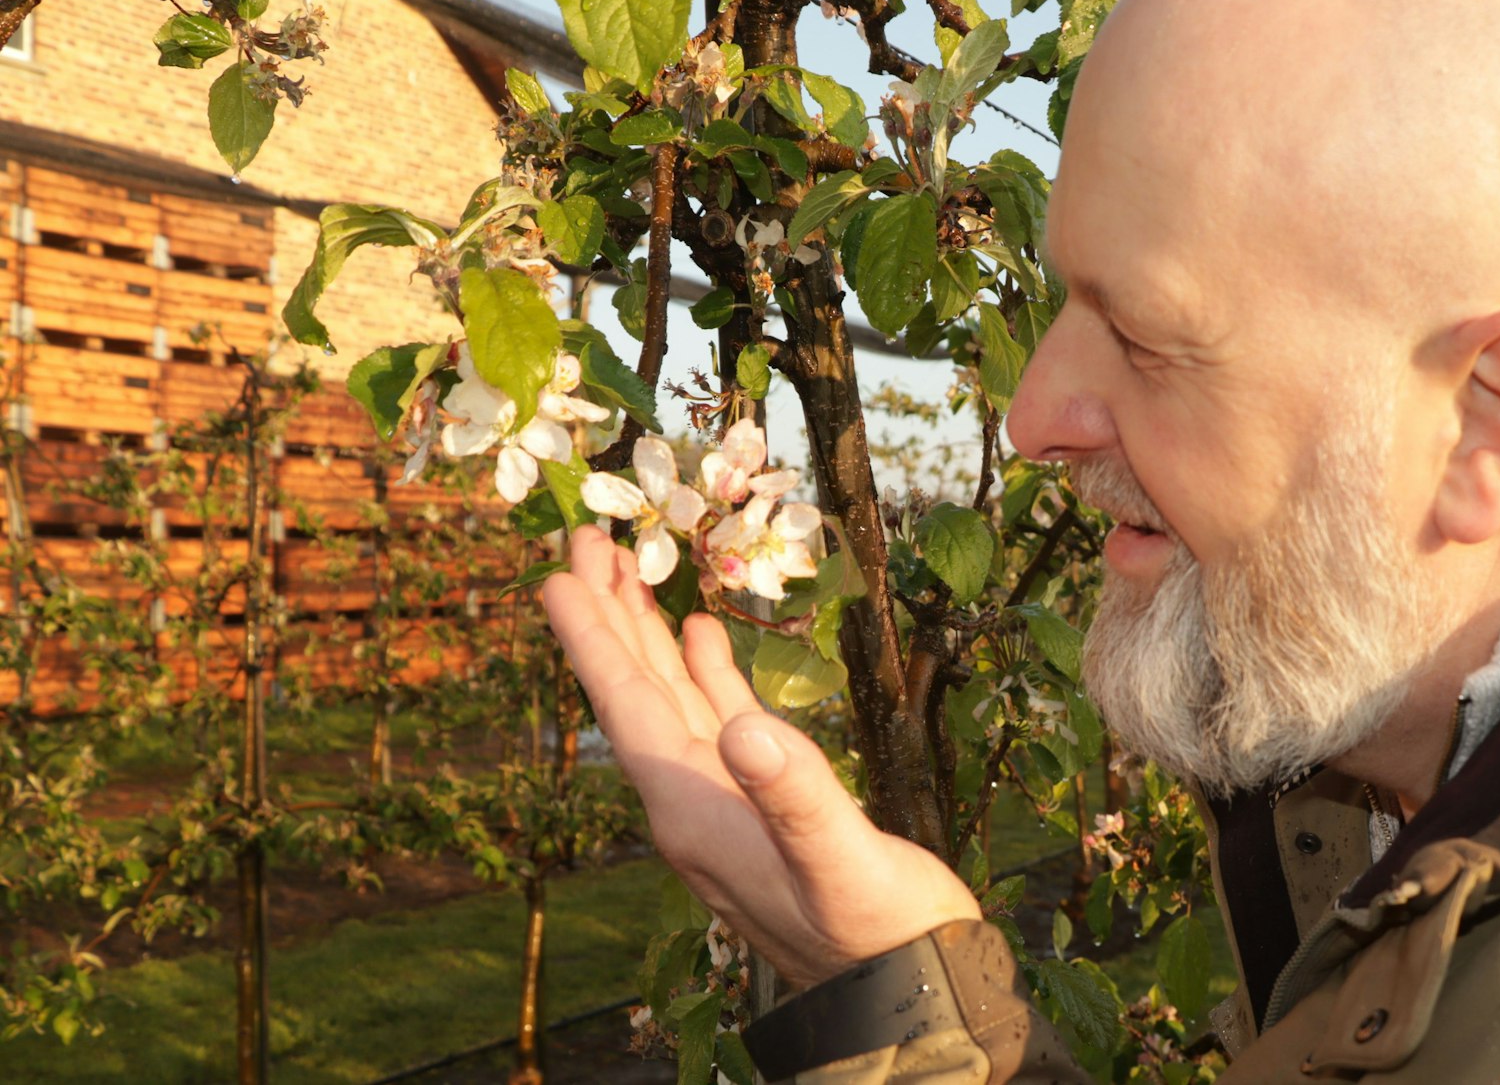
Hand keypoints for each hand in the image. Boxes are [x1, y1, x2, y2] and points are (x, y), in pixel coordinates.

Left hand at [541, 526, 981, 985]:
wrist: (910, 992)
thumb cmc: (882, 933)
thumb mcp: (842, 864)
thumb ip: (796, 797)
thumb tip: (745, 725)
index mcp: (696, 812)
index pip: (628, 709)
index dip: (593, 639)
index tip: (558, 574)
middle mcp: (695, 802)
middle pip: (634, 693)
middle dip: (607, 617)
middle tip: (581, 538)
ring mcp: (726, 802)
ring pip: (671, 700)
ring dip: (646, 635)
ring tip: (624, 568)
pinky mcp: (765, 801)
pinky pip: (719, 721)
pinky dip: (704, 673)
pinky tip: (698, 633)